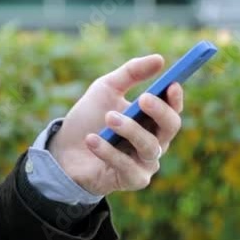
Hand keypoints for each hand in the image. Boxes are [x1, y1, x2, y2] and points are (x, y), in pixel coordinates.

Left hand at [46, 54, 183, 196]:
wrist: (64, 149)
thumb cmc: (90, 117)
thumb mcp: (107, 88)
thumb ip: (131, 73)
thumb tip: (159, 59)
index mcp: (153, 119)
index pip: (173, 108)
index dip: (175, 98)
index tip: (170, 84)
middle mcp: (155, 140)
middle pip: (171, 127)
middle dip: (159, 111)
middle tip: (142, 98)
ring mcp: (145, 162)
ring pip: (150, 146)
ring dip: (129, 129)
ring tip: (108, 118)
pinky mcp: (132, 180)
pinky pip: (127, 166)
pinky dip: (109, 152)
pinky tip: (92, 139)